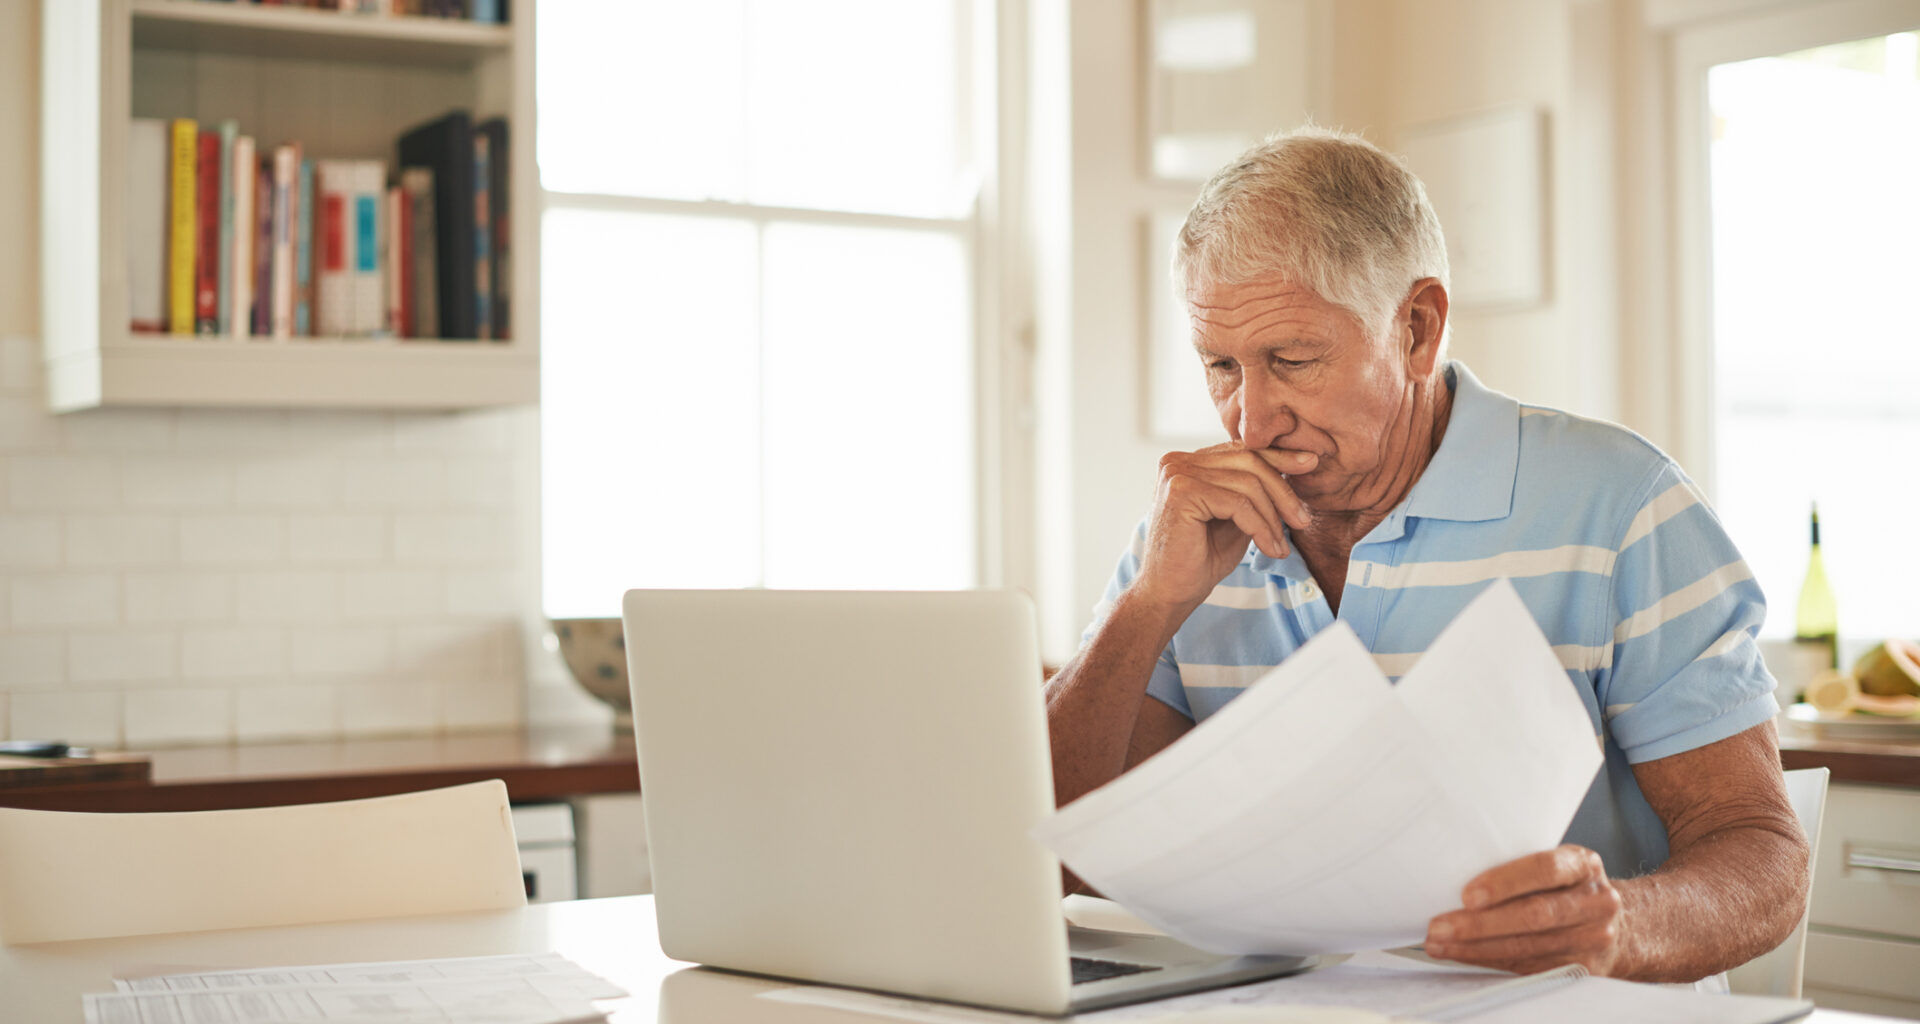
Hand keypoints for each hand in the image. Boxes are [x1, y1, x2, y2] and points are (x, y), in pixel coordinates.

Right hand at [1132, 443, 1316, 609]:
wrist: (1169, 594)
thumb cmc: (1199, 560)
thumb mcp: (1235, 518)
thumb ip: (1253, 492)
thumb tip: (1294, 466)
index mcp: (1188, 462)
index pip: (1241, 450)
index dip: (1278, 457)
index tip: (1310, 463)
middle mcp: (1177, 461)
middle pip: (1248, 460)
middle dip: (1282, 491)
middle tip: (1302, 520)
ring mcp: (1177, 474)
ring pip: (1247, 483)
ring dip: (1273, 517)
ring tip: (1283, 545)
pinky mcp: (1181, 493)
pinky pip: (1238, 504)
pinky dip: (1260, 528)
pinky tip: (1269, 549)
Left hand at [1424, 845, 1628, 976]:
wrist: (1622, 923)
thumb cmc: (1570, 886)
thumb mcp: (1559, 861)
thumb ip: (1522, 863)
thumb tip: (1454, 868)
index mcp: (1584, 865)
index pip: (1545, 870)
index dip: (1505, 883)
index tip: (1467, 895)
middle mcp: (1596, 902)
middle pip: (1534, 916)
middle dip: (1480, 924)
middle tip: (1439, 926)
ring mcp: (1593, 939)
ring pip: (1527, 948)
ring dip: (1477, 948)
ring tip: (1440, 944)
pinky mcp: (1583, 969)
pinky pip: (1529, 968)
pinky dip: (1491, 961)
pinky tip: (1464, 956)